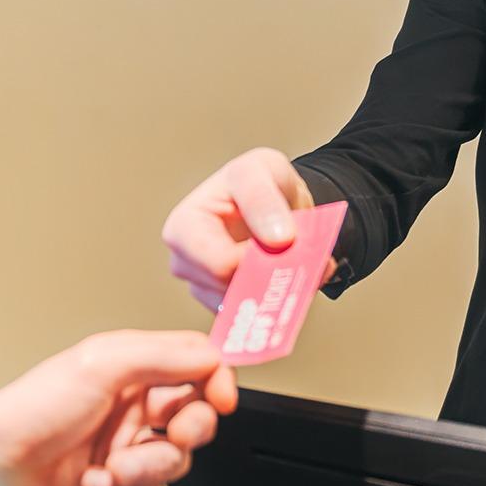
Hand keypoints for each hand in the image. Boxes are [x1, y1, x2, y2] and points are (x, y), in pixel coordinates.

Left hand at [0, 331, 237, 485]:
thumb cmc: (27, 415)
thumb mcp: (98, 364)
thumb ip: (162, 354)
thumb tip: (212, 355)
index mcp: (126, 369)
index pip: (192, 365)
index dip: (215, 379)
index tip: (223, 397)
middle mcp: (127, 409)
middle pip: (194, 415)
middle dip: (189, 427)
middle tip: (174, 434)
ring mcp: (122, 453)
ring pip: (174, 462)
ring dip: (145, 466)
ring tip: (110, 467)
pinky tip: (92, 485)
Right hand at [161, 147, 332, 312]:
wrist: (277, 200)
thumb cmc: (260, 180)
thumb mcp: (263, 168)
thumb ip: (264, 198)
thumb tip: (278, 240)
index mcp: (184, 227)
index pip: (218, 264)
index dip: (255, 260)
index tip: (284, 242)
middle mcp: (186, 262)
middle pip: (229, 291)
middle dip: (269, 278)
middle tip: (300, 258)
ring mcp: (203, 287)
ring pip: (245, 308)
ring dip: (281, 291)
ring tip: (301, 264)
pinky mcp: (226, 304)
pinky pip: (254, 317)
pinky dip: (282, 301)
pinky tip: (293, 278)